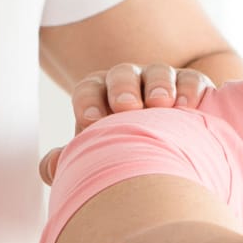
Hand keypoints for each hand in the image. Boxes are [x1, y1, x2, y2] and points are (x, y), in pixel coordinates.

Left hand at [40, 63, 213, 185]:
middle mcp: (129, 85)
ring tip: (161, 103)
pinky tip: (188, 106)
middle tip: (126, 107)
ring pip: (158, 74)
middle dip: (123, 88)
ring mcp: (162, 83)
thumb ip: (73, 161)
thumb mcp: (99, 158)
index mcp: (99, 97)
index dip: (88, 102)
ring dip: (159, 85)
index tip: (90, 122)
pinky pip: (192, 81)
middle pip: (122, 75)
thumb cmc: (125, 156)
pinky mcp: (192, 88)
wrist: (168, 156)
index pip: (89, 90)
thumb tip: (49, 168)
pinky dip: (190, 90)